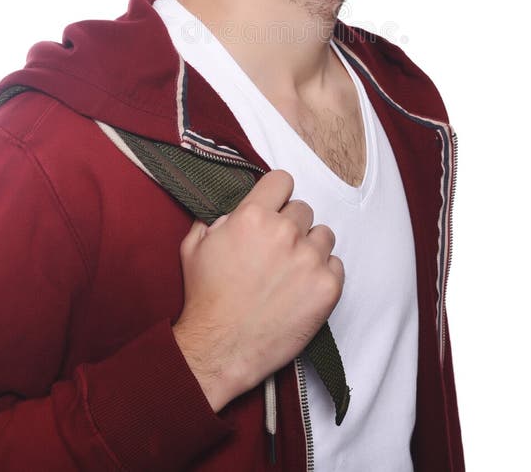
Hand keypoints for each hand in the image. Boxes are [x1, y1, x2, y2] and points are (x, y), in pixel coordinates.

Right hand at [172, 168, 343, 411]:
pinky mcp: (327, 287)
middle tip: (277, 250)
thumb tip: (232, 212)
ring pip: (324, 234)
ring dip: (310, 247)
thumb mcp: (194, 248)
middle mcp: (284, 232)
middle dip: (291, 226)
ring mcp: (309, 259)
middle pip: (303, 209)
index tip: (275, 207)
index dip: (277, 193)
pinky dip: (323, 274)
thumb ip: (215, 220)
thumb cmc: (205, 300)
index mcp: (253, 216)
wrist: (220, 349)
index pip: (283, 180)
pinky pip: (336, 265)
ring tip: (292, 270)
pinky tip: (303, 288)